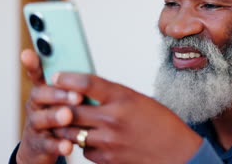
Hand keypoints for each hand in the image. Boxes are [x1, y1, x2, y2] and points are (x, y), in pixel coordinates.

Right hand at [16, 50, 83, 163]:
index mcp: (45, 89)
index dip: (32, 63)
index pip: (37, 72)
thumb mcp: (66, 99)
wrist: (42, 147)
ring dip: (55, 116)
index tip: (28, 54)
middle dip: (57, 93)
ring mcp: (36, 124)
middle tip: (76, 95)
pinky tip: (68, 145)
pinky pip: (47, 144)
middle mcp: (37, 104)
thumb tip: (92, 74)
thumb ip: (74, 86)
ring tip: (68, 116)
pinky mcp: (39, 144)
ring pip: (41, 118)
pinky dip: (57, 144)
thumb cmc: (62, 117)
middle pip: (40, 94)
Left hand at [50, 72, 202, 163]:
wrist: (177, 154)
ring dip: (67, 126)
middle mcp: (113, 118)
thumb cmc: (163, 125)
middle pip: (71, 109)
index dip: (67, 78)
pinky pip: (84, 150)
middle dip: (59, 105)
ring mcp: (108, 141)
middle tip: (53, 101)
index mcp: (123, 98)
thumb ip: (113, 96)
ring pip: (72, 132)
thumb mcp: (139, 100)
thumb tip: (87, 91)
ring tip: (67, 120)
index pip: (86, 83)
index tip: (57, 76)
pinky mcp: (107, 159)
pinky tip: (91, 138)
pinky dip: (84, 144)